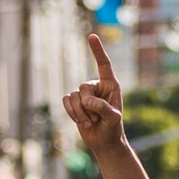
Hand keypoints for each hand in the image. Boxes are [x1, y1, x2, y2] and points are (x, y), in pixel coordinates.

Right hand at [62, 34, 126, 153]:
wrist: (104, 143)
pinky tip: (81, 121)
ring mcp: (85, 94)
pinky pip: (66, 100)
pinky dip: (72, 113)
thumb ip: (103, 107)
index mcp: (110, 85)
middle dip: (88, 105)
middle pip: (83, 86)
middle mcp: (97, 86)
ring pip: (74, 95)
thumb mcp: (113, 119)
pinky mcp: (75, 102)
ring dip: (81, 113)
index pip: (103, 64)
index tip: (92, 36)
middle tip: (97, 118)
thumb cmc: (113, 129)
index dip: (97, 50)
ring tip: (92, 122)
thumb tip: (86, 99)